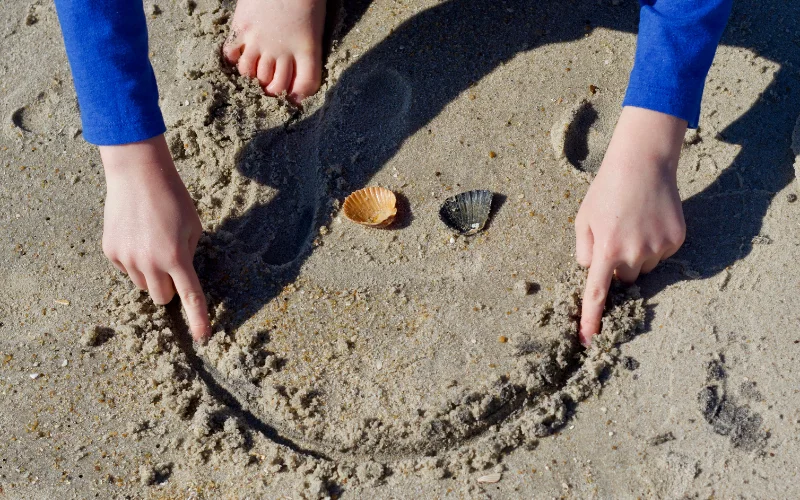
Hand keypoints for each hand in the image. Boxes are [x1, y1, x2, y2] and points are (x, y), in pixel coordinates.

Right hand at [99, 135, 210, 341]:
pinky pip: (125, 269)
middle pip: (161, 297)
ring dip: (151, 274)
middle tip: (172, 266)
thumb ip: (188, 254)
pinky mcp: (110, 251)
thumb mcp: (193, 227)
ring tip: (152, 243)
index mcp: (175, 257)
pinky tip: (136, 236)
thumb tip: (180, 274)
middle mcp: (149, 262)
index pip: (189, 296)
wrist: (136, 174)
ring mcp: (126, 259)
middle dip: (169, 289)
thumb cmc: (173, 197)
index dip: (197, 318)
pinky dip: (133, 261)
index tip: (202, 337)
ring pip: (142, 285)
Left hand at [575, 107, 687, 345]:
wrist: (643, 163)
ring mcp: (659, 248)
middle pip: (624, 278)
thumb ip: (584, 251)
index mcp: (606, 250)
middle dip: (618, 264)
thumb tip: (593, 273)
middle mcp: (634, 254)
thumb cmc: (606, 190)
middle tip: (617, 233)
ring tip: (634, 222)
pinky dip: (655, 244)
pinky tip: (650, 220)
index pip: (597, 294)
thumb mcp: (583, 219)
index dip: (591, 319)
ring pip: (644, 268)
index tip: (588, 341)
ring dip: (637, 254)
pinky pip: (661, 255)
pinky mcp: (677, 240)